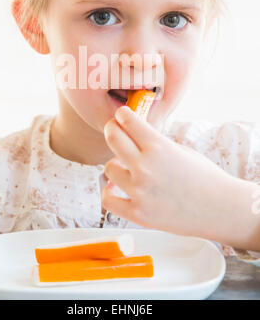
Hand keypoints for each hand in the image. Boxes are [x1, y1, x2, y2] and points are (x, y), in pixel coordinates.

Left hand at [102, 105, 239, 240]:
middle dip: (112, 129)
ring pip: (108, 168)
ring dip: (116, 165)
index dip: (122, 115)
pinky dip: (110, 193)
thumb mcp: (180, 149)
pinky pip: (108, 199)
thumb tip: (132, 135)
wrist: (220, 209)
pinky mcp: (137, 213)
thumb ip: (154, 143)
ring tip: (125, 168)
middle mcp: (145, 166)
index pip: (127, 120)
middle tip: (114, 130)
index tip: (121, 116)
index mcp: (158, 146)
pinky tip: (118, 189)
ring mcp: (139, 191)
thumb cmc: (204, 177)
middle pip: (112, 137)